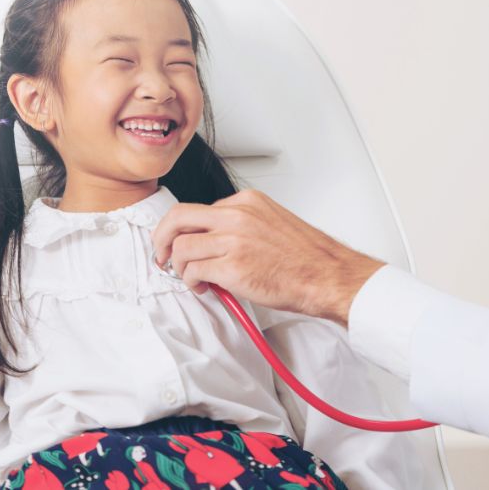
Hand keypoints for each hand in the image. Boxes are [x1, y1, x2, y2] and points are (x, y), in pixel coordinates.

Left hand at [150, 189, 384, 324]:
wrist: (327, 275)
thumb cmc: (306, 257)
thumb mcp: (272, 223)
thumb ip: (243, 225)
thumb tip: (216, 240)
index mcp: (247, 202)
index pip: (199, 209)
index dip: (185, 230)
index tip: (181, 243)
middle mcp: (237, 215)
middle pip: (179, 217)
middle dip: (162, 238)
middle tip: (161, 254)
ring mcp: (233, 240)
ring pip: (181, 247)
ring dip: (179, 266)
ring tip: (191, 278)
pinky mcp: (232, 266)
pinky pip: (193, 271)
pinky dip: (191, 281)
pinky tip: (204, 287)